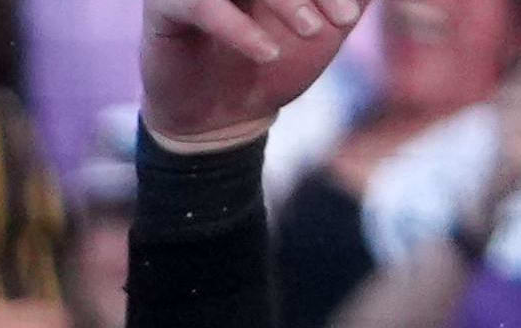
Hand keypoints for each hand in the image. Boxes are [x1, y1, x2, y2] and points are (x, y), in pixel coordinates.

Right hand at [140, 0, 369, 151]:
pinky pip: (202, 4)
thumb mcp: (325, 29)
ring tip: (310, 31)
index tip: (352, 16)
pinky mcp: (165, 5)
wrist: (222, 121)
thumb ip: (355, 0)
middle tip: (345, 19)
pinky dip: (238, 28)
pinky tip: (266, 54)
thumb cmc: (274, 65)